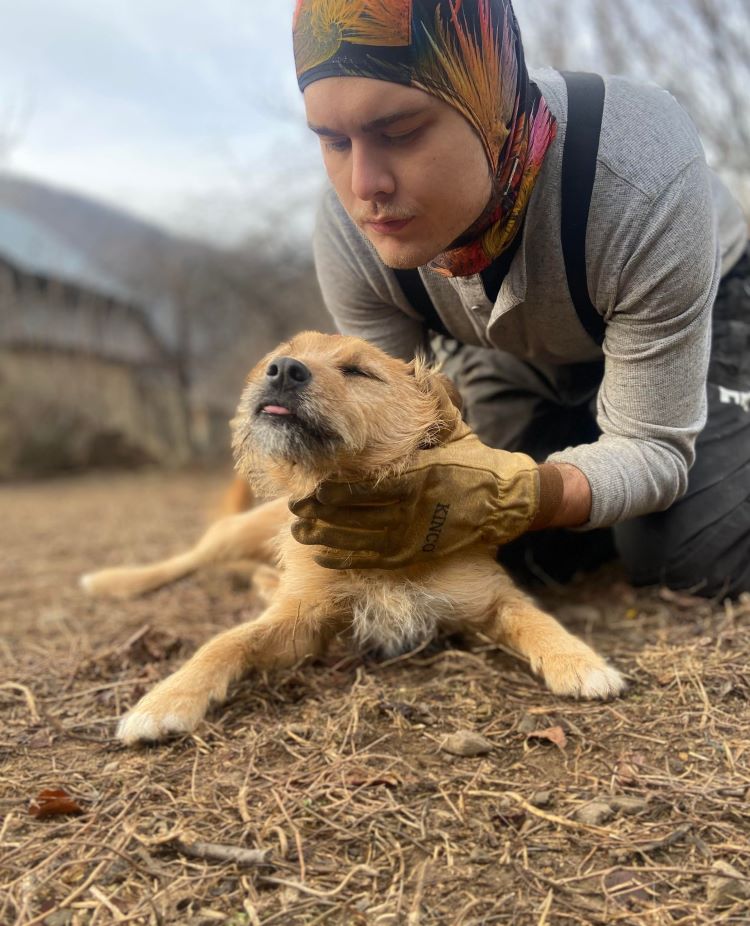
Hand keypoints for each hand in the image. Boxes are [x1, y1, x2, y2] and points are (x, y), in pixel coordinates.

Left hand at [290, 424, 559, 568]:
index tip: (313, 490)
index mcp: (420, 477)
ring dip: (328, 538)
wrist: (504, 499)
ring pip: (362, 541)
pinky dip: (348, 558)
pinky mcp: (417, 552)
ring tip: (301, 532)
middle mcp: (414, 510)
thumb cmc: (474, 459)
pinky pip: (375, 558)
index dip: (338, 494)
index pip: (371, 490)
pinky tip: (324, 555)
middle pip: (358, 518)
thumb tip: (419, 366)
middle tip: (296, 510)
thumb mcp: (455, 426)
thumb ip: (434, 400)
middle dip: (323, 516)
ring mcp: (415, 534)